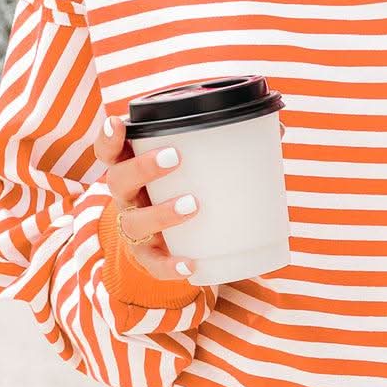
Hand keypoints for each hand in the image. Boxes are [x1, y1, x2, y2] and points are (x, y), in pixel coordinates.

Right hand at [94, 117, 286, 281]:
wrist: (165, 242)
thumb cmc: (182, 189)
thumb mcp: (194, 168)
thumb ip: (230, 145)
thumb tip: (277, 128)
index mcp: (134, 167)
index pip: (110, 150)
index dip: (109, 137)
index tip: (118, 122)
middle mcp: (127, 197)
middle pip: (118, 179)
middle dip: (142, 167)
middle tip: (174, 157)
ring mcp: (134, 228)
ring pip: (134, 222)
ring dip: (161, 212)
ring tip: (193, 205)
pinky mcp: (148, 257)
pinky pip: (154, 264)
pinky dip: (171, 265)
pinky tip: (192, 264)